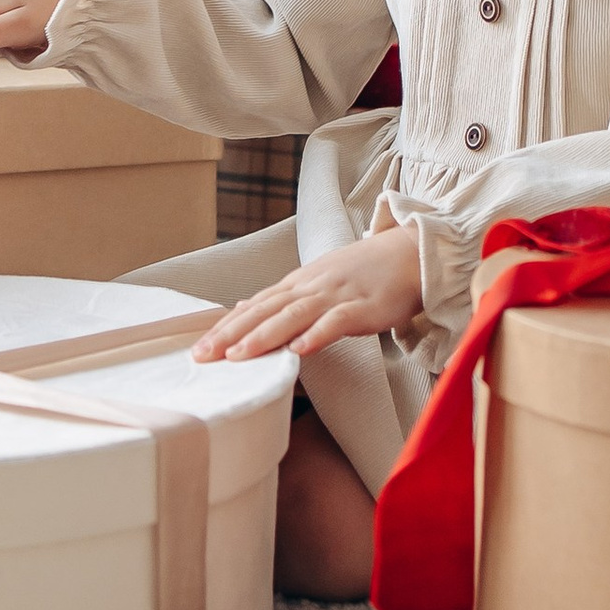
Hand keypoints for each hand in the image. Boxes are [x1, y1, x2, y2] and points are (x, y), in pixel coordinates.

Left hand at [194, 222, 427, 362]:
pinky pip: (338, 321)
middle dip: (233, 333)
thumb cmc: (364, 272)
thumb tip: (242, 308)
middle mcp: (312, 286)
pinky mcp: (365, 306)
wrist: (410, 253)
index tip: (199, 348)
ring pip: (295, 314)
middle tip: (204, 355)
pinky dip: (318, 334)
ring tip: (239, 355)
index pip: (256, 305)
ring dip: (265, 334)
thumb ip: (282, 298)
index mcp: (300, 283)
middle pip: (267, 310)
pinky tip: (301, 350)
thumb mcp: (317, 281)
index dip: (227, 326)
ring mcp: (338, 294)